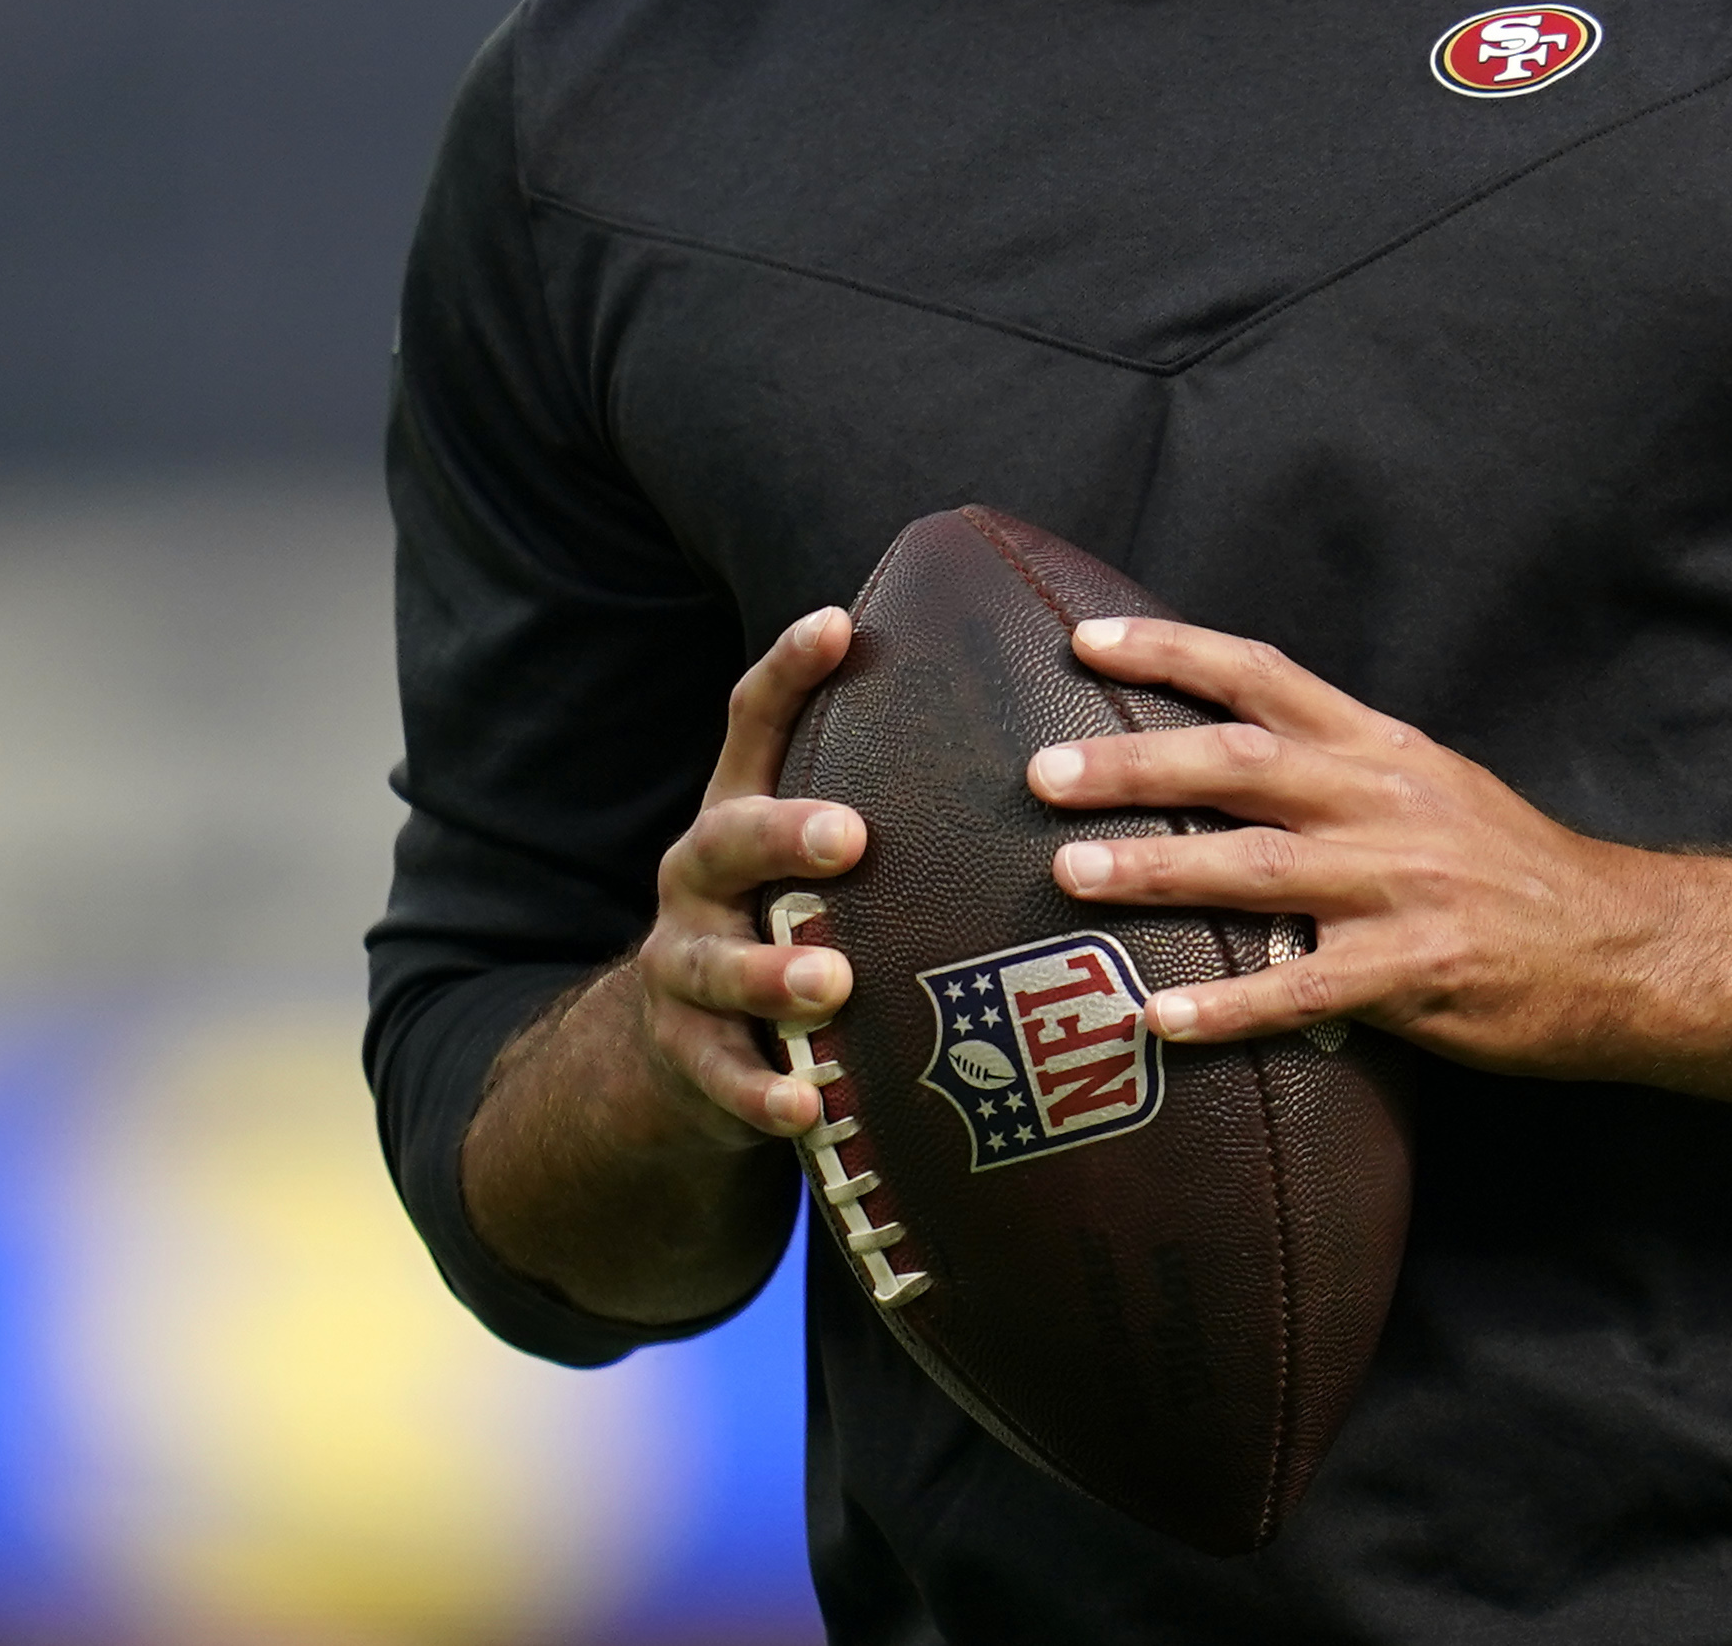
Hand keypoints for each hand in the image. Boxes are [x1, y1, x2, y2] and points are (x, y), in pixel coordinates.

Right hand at [462, 604, 877, 1323]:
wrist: (685, 1047)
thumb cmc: (796, 919)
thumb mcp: (816, 856)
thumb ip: (892, 800)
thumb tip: (1047, 731)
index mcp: (741, 809)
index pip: (754, 724)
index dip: (788, 671)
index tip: (838, 623)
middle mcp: (700, 876)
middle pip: (728, 840)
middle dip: (784, 834)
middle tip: (849, 836)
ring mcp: (685, 965)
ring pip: (719, 966)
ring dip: (773, 975)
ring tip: (831, 982)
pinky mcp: (688, 1056)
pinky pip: (722, 1077)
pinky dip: (762, 1094)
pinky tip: (805, 1108)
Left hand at [1025, 616, 1731, 1146]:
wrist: (1628, 948)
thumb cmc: (1517, 876)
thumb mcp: (1435, 790)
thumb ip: (1338, 777)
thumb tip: (1222, 769)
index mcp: (1385, 749)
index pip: (1264, 676)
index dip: (1173, 651)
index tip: (1084, 638)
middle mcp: (1386, 802)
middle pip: (1240, 765)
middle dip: (1133, 762)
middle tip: (1038, 769)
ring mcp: (1402, 888)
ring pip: (1257, 869)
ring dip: (1156, 869)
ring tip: (1068, 873)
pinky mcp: (1417, 975)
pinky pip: (1303, 991)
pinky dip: (1226, 1006)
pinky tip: (1159, 1019)